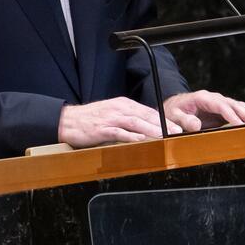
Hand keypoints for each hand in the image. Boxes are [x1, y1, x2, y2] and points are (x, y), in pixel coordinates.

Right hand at [58, 96, 181, 147]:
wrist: (68, 120)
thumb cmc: (91, 119)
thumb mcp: (113, 114)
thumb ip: (129, 119)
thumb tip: (147, 128)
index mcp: (124, 104)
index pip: (148, 111)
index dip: (164, 119)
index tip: (176, 127)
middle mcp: (119, 109)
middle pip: (145, 116)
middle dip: (163, 124)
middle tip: (177, 131)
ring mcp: (110, 118)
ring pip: (135, 123)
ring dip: (151, 129)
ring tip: (164, 135)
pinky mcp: (101, 129)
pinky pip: (119, 132)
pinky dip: (130, 136)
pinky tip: (140, 139)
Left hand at [163, 90, 244, 132]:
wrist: (172, 106)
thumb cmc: (172, 111)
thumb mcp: (172, 116)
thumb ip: (182, 120)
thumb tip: (195, 125)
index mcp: (203, 98)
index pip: (221, 106)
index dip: (232, 115)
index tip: (241, 124)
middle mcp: (213, 98)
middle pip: (235, 105)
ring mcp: (219, 103)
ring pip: (239, 107)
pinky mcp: (222, 110)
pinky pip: (238, 111)